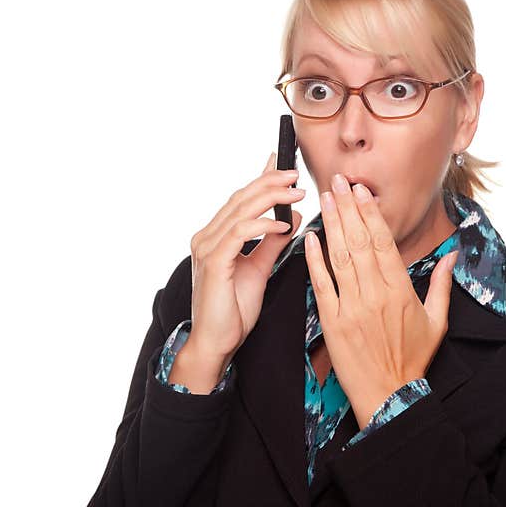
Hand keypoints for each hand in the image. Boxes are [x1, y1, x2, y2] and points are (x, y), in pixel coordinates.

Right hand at [175, 152, 304, 386]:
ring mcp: (207, 248)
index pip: (241, 199)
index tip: (284, 163)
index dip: (261, 178)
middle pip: (241, 197)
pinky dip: (262, 224)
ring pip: (241, 209)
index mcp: (216, 236)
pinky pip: (239, 233)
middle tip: (298, 176)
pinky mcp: (213, 262)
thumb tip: (291, 217)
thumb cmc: (234, 311)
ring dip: (271, 198)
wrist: (217, 343)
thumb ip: (273, 243)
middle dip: (271, 182)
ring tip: (297, 194)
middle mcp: (207, 236)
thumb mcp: (260, 270)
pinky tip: (282, 224)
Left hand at [303, 174, 458, 429]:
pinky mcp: (332, 321)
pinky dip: (314, 259)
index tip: (362, 191)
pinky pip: (321, 284)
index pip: (383, 241)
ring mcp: (351, 307)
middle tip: (338, 181)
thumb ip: (441, 284)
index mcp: (400, 289)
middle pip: (359, 241)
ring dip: (331, 225)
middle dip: (348, 208)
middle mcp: (375, 294)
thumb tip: (453, 254)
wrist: (389, 395)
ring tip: (325, 199)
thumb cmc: (413, 359)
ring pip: (339, 257)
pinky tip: (310, 237)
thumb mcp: (437, 321)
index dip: (370, 213)